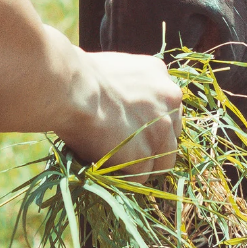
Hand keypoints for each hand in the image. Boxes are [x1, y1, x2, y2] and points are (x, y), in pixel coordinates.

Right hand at [57, 47, 182, 175]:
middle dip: (153, 144)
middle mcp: (170, 99)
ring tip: (118, 163)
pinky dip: (125, 176)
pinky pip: (141, 175)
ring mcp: (162, 128)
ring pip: (163, 159)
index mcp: (161, 75)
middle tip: (127, 150)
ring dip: (143, 164)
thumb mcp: (119, 71)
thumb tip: (122, 106)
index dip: (151, 122)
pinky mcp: (146, 153)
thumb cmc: (83, 78)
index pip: (168, 107)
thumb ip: (132, 89)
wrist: (75, 89)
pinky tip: (108, 166)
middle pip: (171, 133)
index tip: (134, 129)